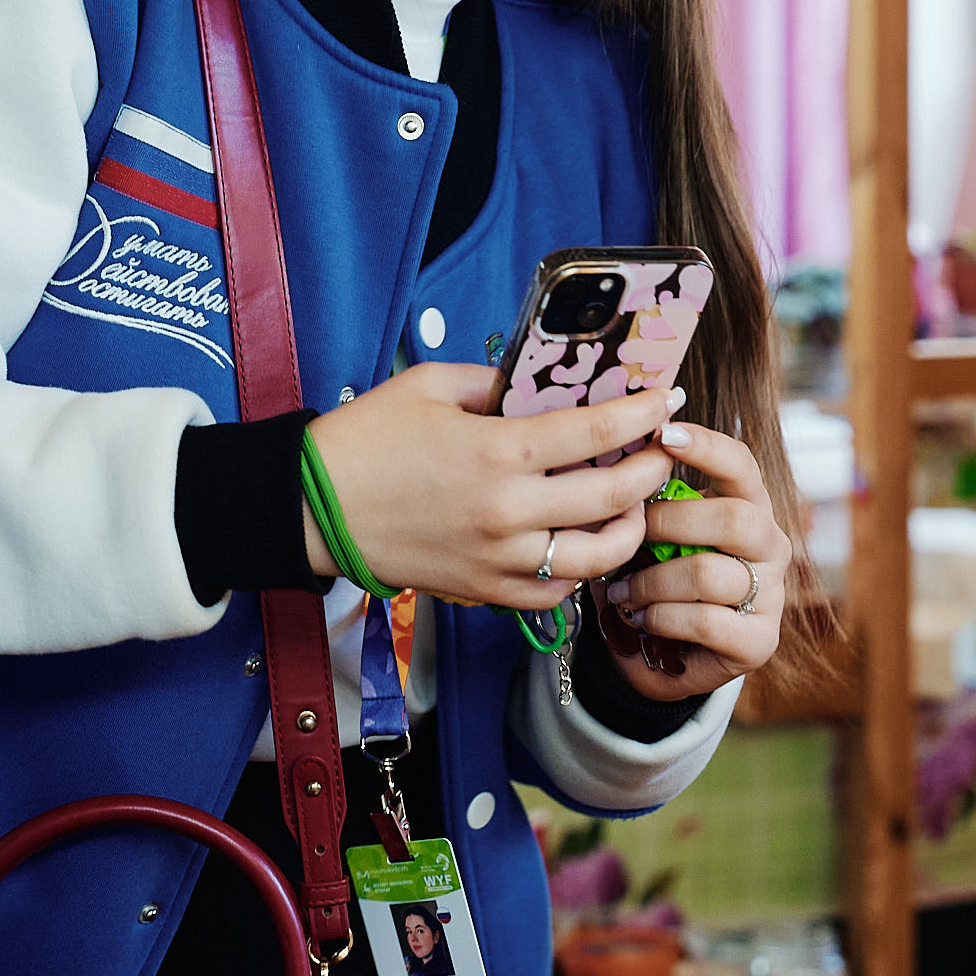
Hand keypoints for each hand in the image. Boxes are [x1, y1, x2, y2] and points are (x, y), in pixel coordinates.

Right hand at [304, 365, 680, 609]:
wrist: (309, 508)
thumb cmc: (365, 439)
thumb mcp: (433, 385)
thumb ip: (498, 382)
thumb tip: (544, 384)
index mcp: (498, 451)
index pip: (599, 433)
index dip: (643, 414)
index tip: (666, 400)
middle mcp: (509, 511)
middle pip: (613, 497)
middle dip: (651, 470)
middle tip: (660, 451)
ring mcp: (498, 559)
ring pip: (596, 558)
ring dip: (628, 528)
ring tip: (632, 503)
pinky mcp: (483, 591)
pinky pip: (554, 593)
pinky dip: (580, 572)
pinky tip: (583, 542)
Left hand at [595, 421, 789, 700]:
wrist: (660, 658)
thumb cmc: (656, 580)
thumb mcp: (651, 536)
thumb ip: (648, 503)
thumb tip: (617, 462)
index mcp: (750, 507)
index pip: (742, 465)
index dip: (707, 446)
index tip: (663, 434)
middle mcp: (771, 546)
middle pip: (733, 518)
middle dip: (670, 523)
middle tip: (630, 535)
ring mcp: (772, 595)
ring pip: (709, 573)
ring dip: (651, 582)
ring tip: (621, 592)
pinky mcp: (759, 641)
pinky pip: (705, 620)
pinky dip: (662, 618)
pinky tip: (642, 619)